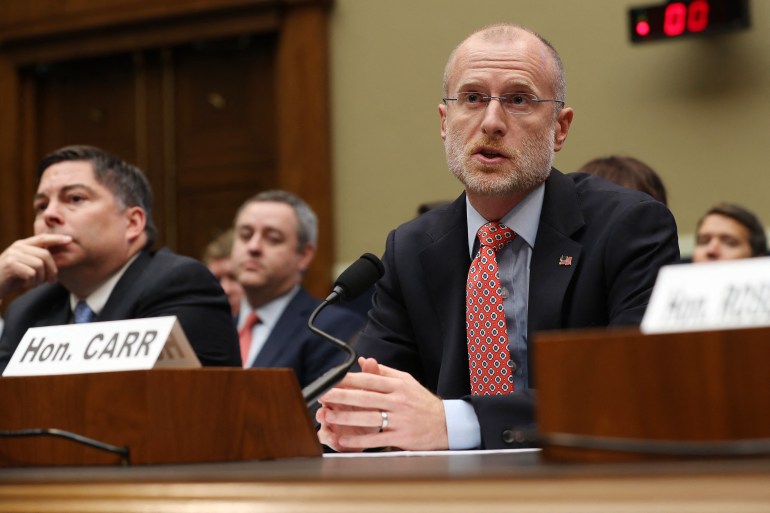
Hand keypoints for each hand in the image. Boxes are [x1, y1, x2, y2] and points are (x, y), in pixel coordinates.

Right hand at [0, 234, 71, 297]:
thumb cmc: (11, 277)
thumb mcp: (27, 266)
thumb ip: (39, 260)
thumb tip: (59, 261)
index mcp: (23, 245)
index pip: (43, 238)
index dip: (57, 239)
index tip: (69, 240)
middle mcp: (18, 247)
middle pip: (45, 255)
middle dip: (52, 270)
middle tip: (51, 281)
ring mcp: (13, 255)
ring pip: (39, 265)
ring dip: (40, 278)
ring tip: (33, 284)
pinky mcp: (11, 264)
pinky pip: (32, 273)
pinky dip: (32, 282)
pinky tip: (26, 285)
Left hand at [317, 356, 448, 451]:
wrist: (446, 424)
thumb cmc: (421, 401)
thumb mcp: (406, 381)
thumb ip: (384, 372)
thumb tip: (364, 361)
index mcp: (398, 385)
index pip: (369, 380)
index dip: (349, 380)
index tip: (332, 379)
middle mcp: (398, 400)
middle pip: (365, 397)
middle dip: (342, 396)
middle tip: (323, 396)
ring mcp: (399, 419)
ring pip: (368, 417)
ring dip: (346, 418)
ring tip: (328, 416)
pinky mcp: (401, 436)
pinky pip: (376, 438)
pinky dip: (359, 440)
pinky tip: (345, 439)